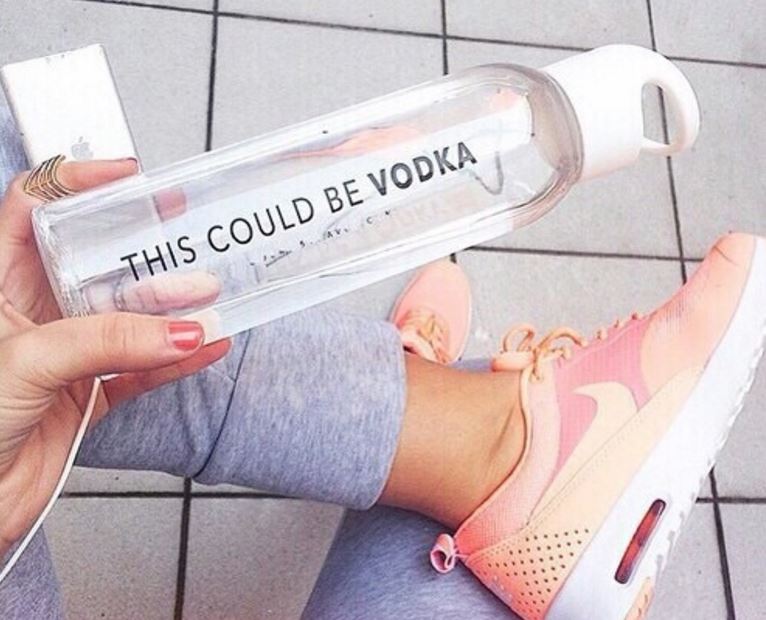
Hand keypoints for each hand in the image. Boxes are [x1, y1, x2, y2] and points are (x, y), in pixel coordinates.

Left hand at [0, 160, 229, 555]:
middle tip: (183, 231)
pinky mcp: (91, 393)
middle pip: (95, 260)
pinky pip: (144, 367)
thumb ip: (104, 342)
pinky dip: (179, 360)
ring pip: (128, 316)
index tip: (128, 179)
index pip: (32, 209)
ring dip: (171, 310)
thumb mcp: (26, 362)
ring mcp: (67, 351)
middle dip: (141, 247)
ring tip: (208, 297)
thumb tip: (178, 330)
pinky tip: (209, 346)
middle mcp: (34, 310)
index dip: (76, 184)